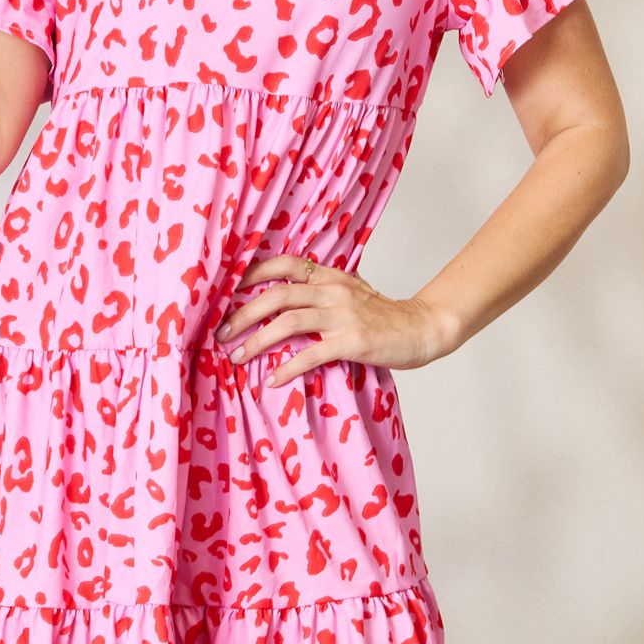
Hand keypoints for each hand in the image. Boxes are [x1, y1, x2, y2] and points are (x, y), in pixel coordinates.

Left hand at [212, 254, 457, 387]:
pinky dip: (288, 366)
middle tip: (222, 332)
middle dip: (244, 314)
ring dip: (258, 341)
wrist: (422, 328)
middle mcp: (333, 290)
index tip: (226, 289)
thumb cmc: (383, 314)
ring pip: (289, 322)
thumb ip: (322, 288)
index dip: (252, 273)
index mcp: (330, 276)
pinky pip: (312, 354)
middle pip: (277, 294)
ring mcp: (343, 315)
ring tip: (237, 357)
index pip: (285, 264)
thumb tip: (283, 292)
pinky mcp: (353, 341)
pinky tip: (273, 379)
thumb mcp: (351, 290)